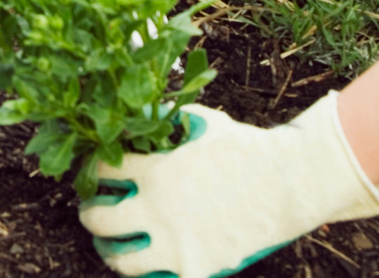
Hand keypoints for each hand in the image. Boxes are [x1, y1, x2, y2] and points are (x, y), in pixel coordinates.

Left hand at [80, 93, 378, 277]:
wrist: (289, 182)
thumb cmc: (247, 147)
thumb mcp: (201, 121)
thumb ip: (167, 121)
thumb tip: (141, 116)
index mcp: (154, 171)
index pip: (100, 172)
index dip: (90, 172)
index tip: (92, 174)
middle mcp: (158, 209)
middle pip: (97, 219)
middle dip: (89, 214)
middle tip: (91, 211)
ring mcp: (176, 244)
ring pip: (120, 259)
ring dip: (110, 250)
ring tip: (109, 245)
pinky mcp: (196, 269)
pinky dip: (148, 273)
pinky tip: (145, 265)